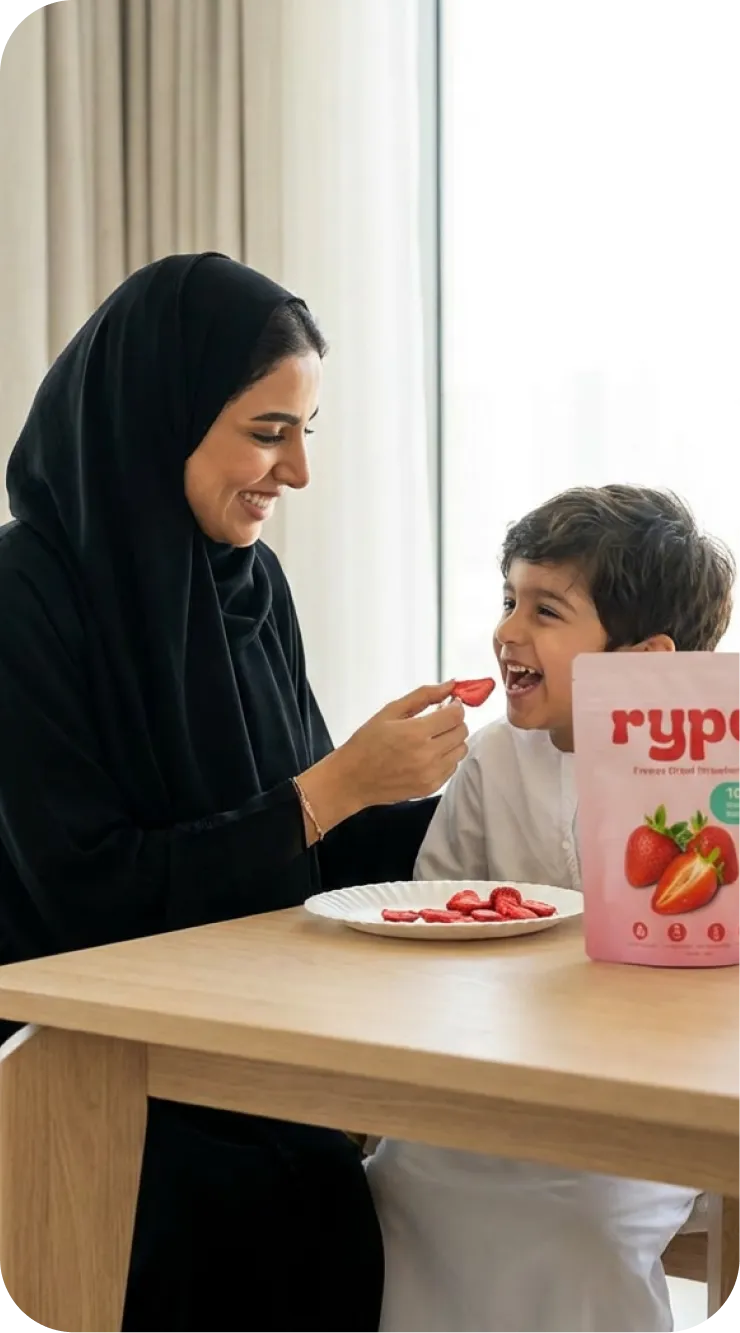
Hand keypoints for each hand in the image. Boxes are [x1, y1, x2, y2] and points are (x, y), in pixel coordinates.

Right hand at [336, 681, 467, 806]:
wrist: (352, 779)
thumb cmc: (366, 743)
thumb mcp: (390, 711)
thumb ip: (423, 695)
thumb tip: (450, 685)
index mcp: (415, 733)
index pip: (456, 715)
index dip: (456, 706)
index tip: (449, 704)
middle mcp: (426, 755)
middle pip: (462, 732)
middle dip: (454, 721)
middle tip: (439, 719)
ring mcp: (430, 774)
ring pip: (461, 750)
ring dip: (452, 740)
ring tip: (433, 737)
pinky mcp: (430, 788)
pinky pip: (452, 768)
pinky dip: (446, 758)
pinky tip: (428, 753)